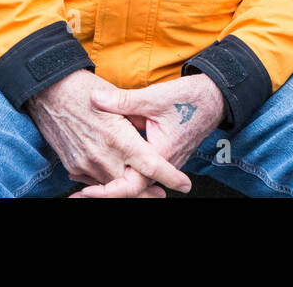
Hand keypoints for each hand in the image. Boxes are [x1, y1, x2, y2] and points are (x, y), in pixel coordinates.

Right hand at [26, 68, 191, 195]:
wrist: (47, 90)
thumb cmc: (84, 88)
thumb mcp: (119, 98)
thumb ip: (136, 119)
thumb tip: (153, 131)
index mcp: (119, 138)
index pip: (151, 166)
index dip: (170, 177)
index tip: (185, 185)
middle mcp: (102, 156)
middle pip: (131, 185)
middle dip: (147, 191)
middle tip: (161, 195)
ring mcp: (85, 163)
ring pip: (111, 185)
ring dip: (126, 187)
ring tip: (143, 188)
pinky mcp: (72, 165)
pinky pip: (93, 180)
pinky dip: (106, 181)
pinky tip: (114, 176)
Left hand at [70, 73, 225, 197]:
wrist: (215, 97)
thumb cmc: (189, 97)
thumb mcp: (155, 97)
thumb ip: (124, 100)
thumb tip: (95, 98)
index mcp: (161, 153)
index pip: (131, 185)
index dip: (107, 191)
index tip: (86, 191)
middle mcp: (164, 163)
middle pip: (131, 188)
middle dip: (104, 191)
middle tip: (77, 194)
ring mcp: (166, 161)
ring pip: (136, 181)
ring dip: (112, 183)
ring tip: (84, 186)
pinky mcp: (165, 156)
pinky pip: (142, 172)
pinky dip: (123, 174)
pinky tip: (102, 171)